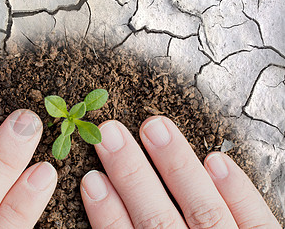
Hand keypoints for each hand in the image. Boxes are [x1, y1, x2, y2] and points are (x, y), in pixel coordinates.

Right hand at [80, 116, 280, 227]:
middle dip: (132, 174)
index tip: (91, 181)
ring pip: (204, 210)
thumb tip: (114, 222)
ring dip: (177, 167)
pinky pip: (257, 223)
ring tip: (154, 128)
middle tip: (109, 134)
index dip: (108, 215)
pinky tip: (216, 162)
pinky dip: (239, 193)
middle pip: (159, 220)